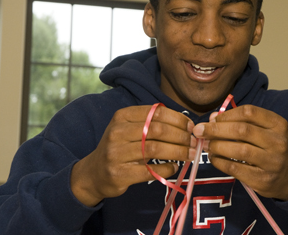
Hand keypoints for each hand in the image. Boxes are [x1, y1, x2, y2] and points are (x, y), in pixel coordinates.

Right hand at [71, 105, 195, 206]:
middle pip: (158, 130)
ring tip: (190, 155)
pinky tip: (174, 167)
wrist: (94, 172)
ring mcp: (116, 153)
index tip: (191, 126)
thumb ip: (151, 122)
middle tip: (194, 142)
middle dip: (181, 136)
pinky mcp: (119, 173)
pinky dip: (167, 168)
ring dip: (178, 152)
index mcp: (122, 116)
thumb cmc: (119, 147)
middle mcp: (117, 132)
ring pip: (156, 149)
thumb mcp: (128, 128)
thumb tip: (185, 123)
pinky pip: (150, 170)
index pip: (156, 112)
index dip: (178, 118)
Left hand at [193, 105, 287, 200]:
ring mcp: (272, 162)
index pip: (249, 112)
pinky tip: (214, 158)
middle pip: (242, 130)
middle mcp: (277, 142)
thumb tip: (212, 118)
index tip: (213, 119)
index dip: (227, 115)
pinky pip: (235, 169)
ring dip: (217, 146)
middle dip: (216, 130)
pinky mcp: (263, 180)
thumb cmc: (271, 147)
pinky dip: (220, 162)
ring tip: (206, 145)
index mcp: (278, 124)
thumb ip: (240, 122)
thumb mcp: (264, 130)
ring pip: (239, 150)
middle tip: (200, 131)